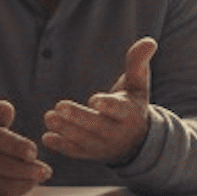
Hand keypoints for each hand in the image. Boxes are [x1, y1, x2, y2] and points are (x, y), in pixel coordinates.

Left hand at [42, 37, 153, 164]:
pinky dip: (61, 147)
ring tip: (49, 117)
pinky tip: (47, 138)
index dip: (108, 105)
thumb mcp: (139, 83)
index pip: (120, 110)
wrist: (135, 141)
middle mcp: (118, 133)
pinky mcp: (90, 155)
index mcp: (130, 113)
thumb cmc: (132, 103)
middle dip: (78, 118)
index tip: (94, 100)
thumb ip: (138, 62)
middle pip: (97, 126)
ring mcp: (103, 146)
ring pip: (84, 140)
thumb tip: (149, 41)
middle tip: (59, 107)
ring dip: (65, 131)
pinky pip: (75, 153)